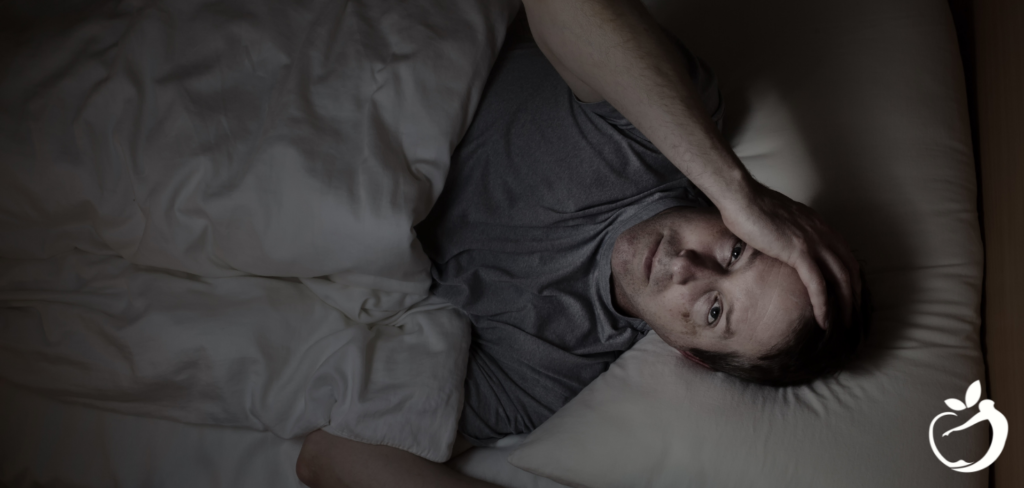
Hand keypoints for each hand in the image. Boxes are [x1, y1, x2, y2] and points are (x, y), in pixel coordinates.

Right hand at [718, 179, 859, 328]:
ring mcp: (814, 242)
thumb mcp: (778, 222)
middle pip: (850, 270)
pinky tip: (823, 321)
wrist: (742, 198)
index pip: (845, 256)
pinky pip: (818, 283)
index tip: (849, 298)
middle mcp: (823, 233)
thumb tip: (781, 245)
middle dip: (855, 297)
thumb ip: (787, 234)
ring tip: (843, 326)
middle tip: (853, 319)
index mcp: (819, 226)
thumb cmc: (751, 207)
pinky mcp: (799, 252)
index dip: (851, 279)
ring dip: (845, 306)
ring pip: (840, 279)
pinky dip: (823, 304)